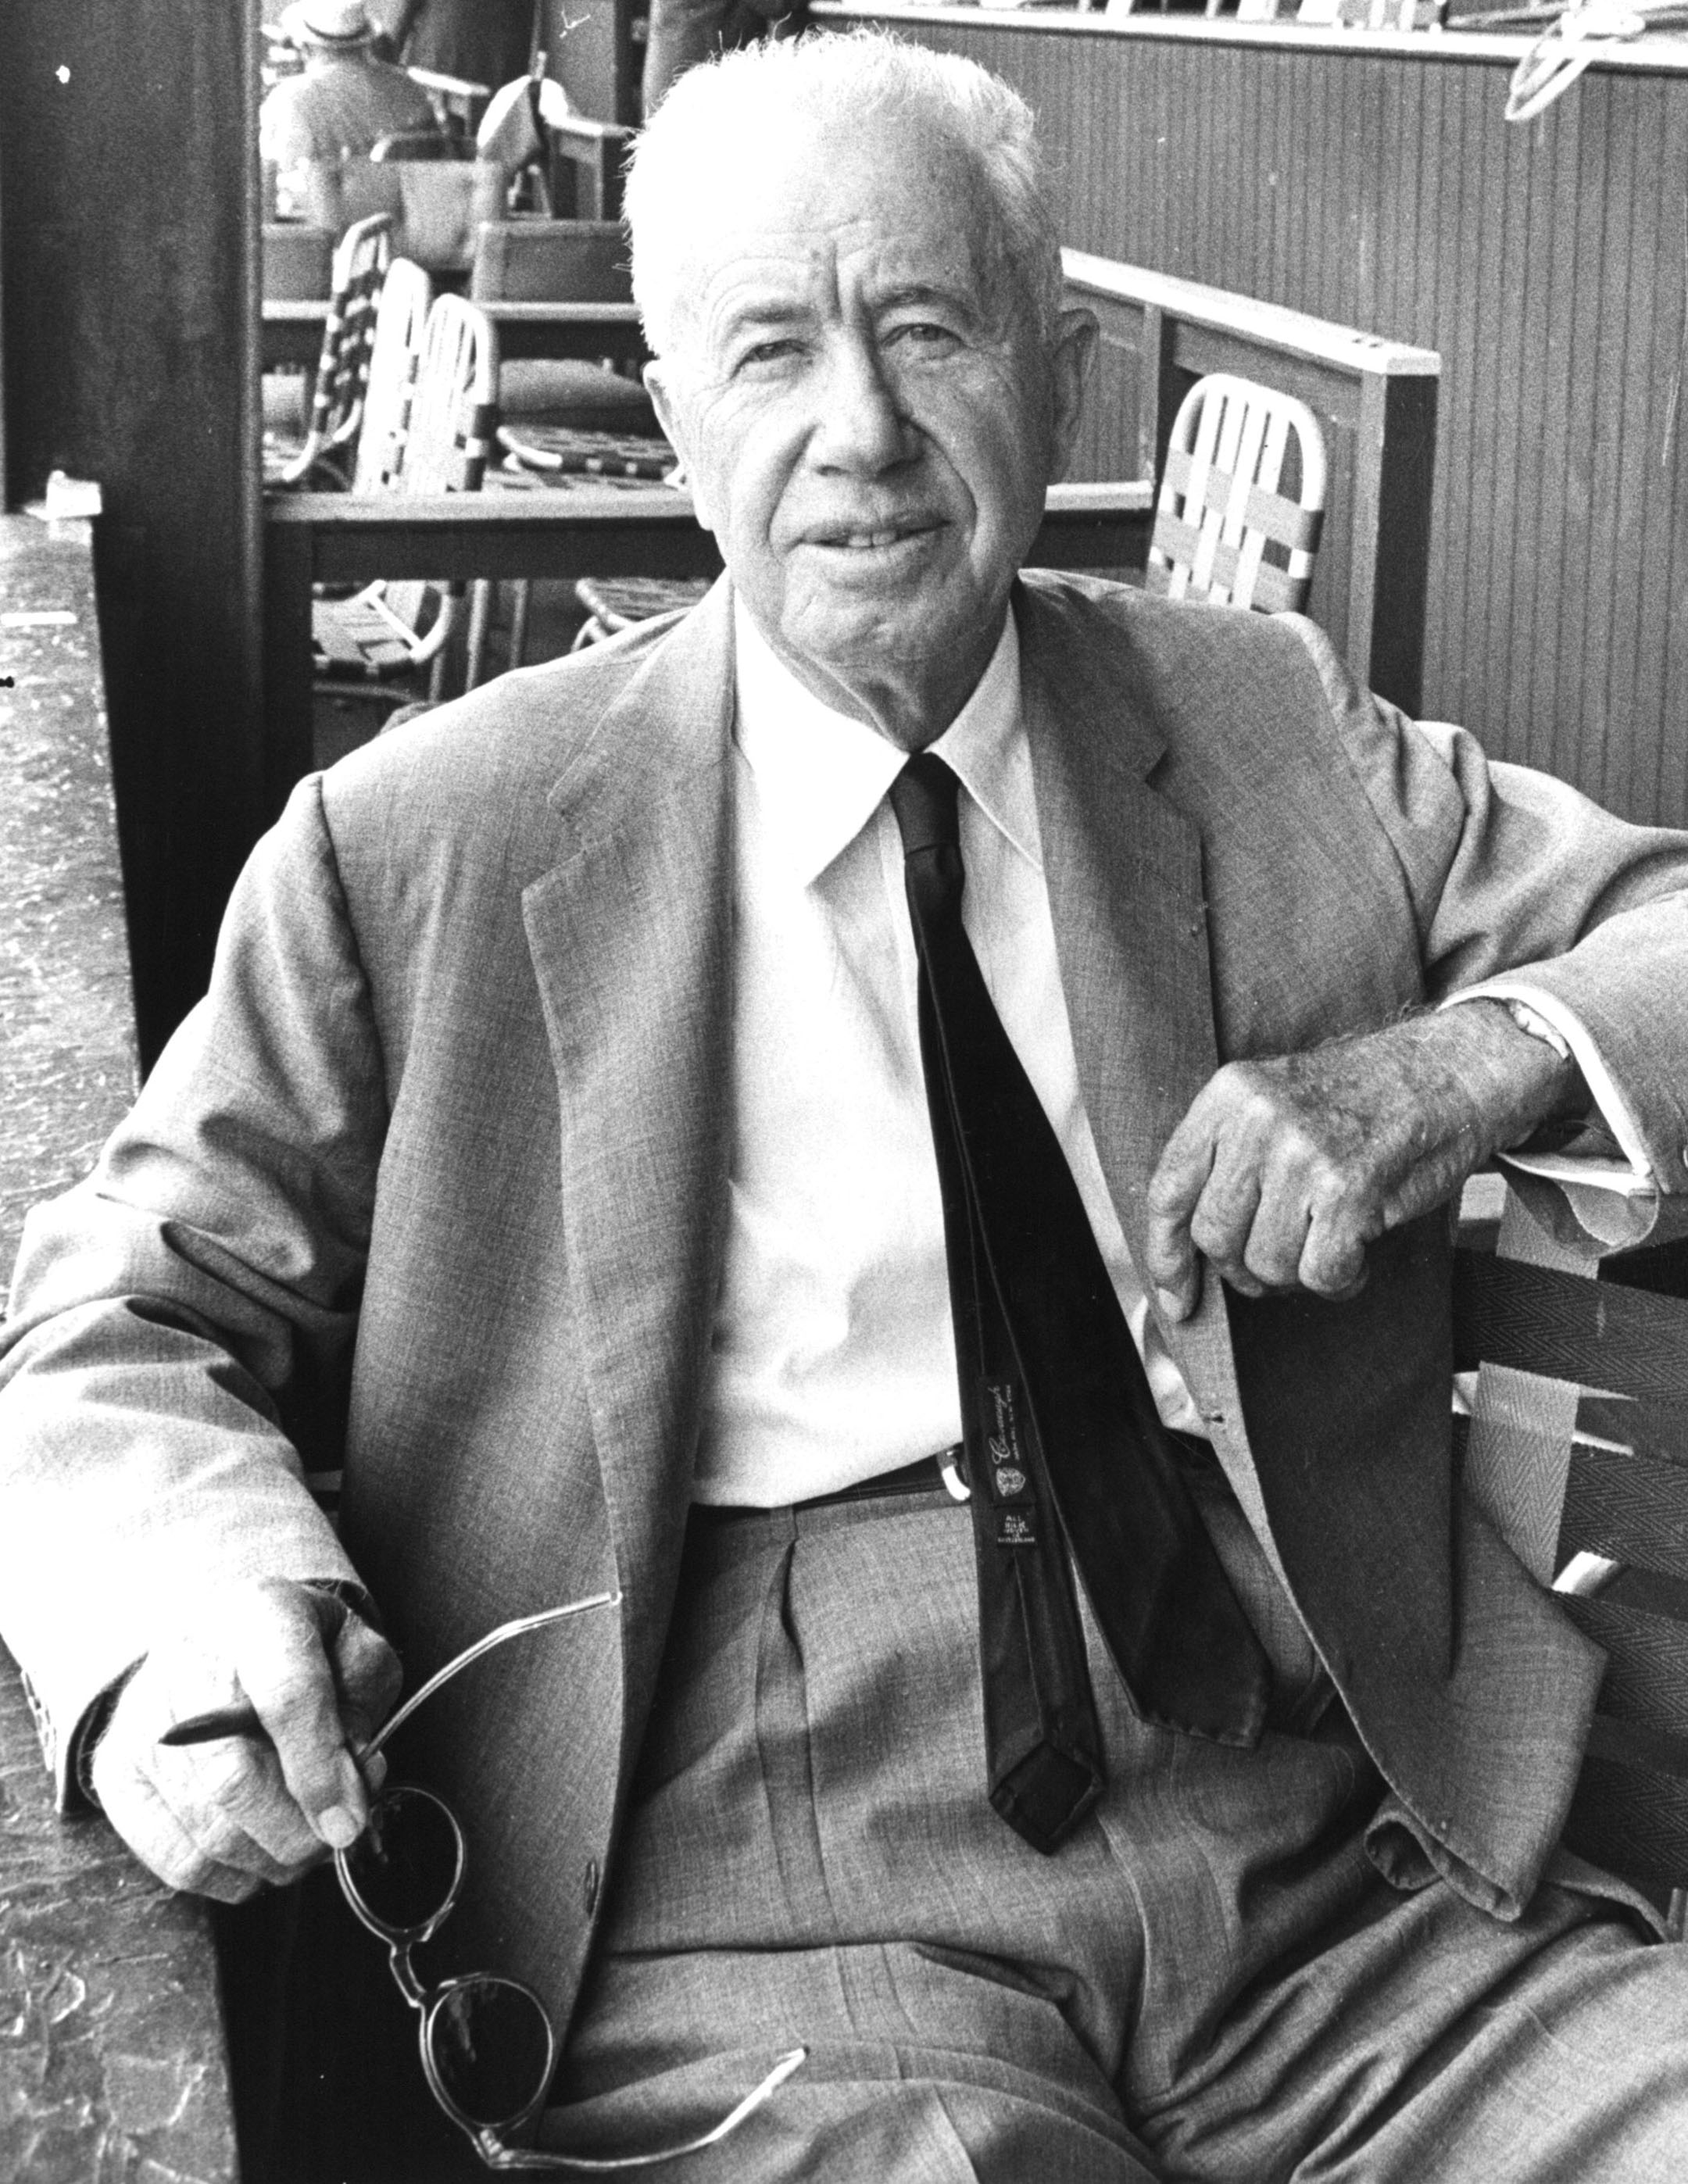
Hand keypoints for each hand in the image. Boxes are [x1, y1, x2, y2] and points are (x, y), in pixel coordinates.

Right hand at [91, 1578, 401, 1902]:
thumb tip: (348, 1786)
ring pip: (208, 1829)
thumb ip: (364, 1707)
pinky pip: (177, 1859)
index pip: (287, 1698)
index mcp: (260, 1615)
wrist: (221, 1639)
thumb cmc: (302, 1651)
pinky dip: (232, 1876)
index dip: (320, 1770)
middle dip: (297, 1830)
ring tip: (305, 1837)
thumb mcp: (355, 1651)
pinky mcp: (117, 1775)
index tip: (348, 1822)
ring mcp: (140, 1720)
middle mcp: (188, 1661)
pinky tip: (261, 1850)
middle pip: (235, 1777)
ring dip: (273, 1858)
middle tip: (336, 1835)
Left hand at [1145, 1002, 1583, 1321]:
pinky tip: (1357, 1253)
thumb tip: (1184, 1251)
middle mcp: (1257, 1121)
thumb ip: (1227, 1158)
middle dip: (1244, 1267)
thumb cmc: (1362, 1100)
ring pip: (1266, 1264)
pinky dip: (1340, 1279)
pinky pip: (1320, 1274)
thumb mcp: (1274, 1102)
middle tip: (1281, 1255)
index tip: (1175, 1296)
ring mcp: (1301, 1154)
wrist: (1451, 1072)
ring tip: (1327, 1239)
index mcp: (1229, 1096)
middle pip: (1215, 1237)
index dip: (1166, 1254)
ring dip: (1298, 1271)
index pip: (1170, 1190)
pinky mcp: (1348, 1190)